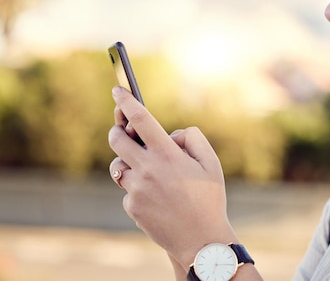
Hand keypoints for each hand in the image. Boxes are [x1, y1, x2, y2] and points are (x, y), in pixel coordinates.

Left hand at [108, 86, 237, 267]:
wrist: (200, 240)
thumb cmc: (210, 199)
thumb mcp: (211, 164)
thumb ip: (193, 139)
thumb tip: (172, 134)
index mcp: (168, 155)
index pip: (140, 119)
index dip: (126, 101)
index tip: (117, 90)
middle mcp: (147, 170)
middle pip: (117, 139)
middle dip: (117, 130)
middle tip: (124, 131)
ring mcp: (137, 190)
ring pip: (119, 166)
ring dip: (128, 163)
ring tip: (150, 172)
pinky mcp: (132, 207)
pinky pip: (128, 190)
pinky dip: (139, 189)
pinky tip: (158, 199)